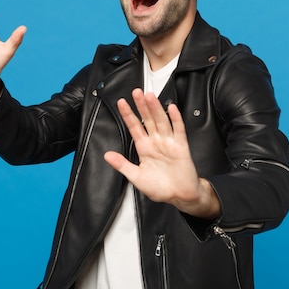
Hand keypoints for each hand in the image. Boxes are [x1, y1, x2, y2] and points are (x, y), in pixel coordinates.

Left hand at [104, 88, 219, 218]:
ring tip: (149, 96)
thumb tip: (107, 155)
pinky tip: (171, 108)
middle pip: (147, 119)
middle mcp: (156, 142)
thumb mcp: (136, 177)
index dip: (128, 114)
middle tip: (136, 92)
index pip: (134, 127)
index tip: (121, 102)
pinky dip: (175, 119)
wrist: (179, 197)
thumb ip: (122, 165)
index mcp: (144, 147)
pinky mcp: (181, 147)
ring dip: (156, 108)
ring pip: (161, 121)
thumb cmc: (159, 187)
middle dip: (141, 106)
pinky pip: (178, 130)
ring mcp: (169, 142)